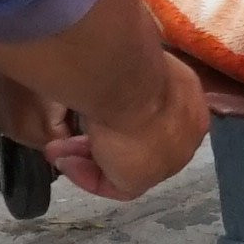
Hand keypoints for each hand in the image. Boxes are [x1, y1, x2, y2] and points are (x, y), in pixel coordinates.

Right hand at [39, 44, 210, 200]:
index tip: (93, 109)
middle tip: (67, 136)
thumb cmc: (129, 64)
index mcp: (188, 98)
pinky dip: (86, 174)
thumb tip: (110, 74)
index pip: (156, 116)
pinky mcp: (143, 180)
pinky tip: (64, 161)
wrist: (131, 85)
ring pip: (123, 162)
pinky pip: (112, 183)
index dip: (121, 115)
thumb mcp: (132, 60)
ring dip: (87, 157)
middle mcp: (185, 131)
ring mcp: (167, 159)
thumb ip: (127, 75)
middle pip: (139, 142)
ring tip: (55, 150)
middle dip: (99, 140)